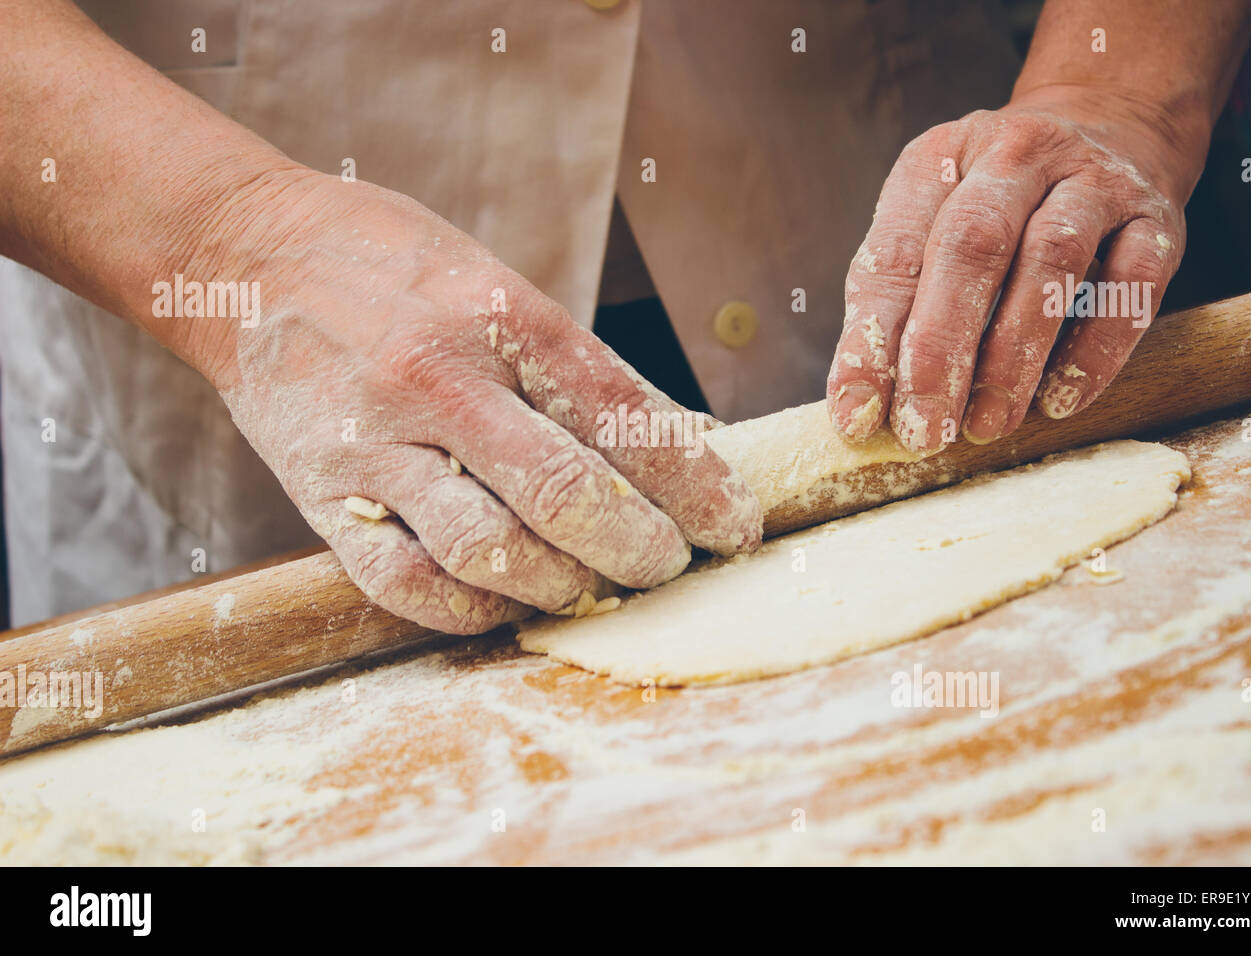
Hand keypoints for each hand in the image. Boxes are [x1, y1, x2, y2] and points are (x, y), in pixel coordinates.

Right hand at [184, 170, 760, 632]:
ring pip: (491, 548)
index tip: (733, 526)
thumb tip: (676, 442)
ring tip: (593, 588)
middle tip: (667, 566)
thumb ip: (576, 369)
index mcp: (502, 317)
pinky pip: (406, 581)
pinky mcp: (322, 494)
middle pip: (566, 494)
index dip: (694, 483)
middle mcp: (443, 381)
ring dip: (563, 585)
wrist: (247, 256)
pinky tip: (506, 601)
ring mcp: (378, 442)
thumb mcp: (498, 284)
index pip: (623, 415)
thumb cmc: (393, 267)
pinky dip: (471, 608)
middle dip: (639, 549)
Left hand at [827, 89, 1189, 452]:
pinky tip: (1061, 400)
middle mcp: (1014, 156)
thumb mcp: (930, 229)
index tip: (856, 414)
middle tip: (925, 430)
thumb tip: (860, 406)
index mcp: (938, 160)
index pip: (892, 254)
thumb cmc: (998, 205)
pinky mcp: (1155, 216)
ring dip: (1014, 354)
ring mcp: (1092, 179)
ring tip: (987, 424)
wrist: (1115, 126)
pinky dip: (1095, 350)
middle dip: (940, 348)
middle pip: (971, 247)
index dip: (870, 340)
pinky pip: (1131, 285)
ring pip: (1051, 259)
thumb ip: (894, 308)